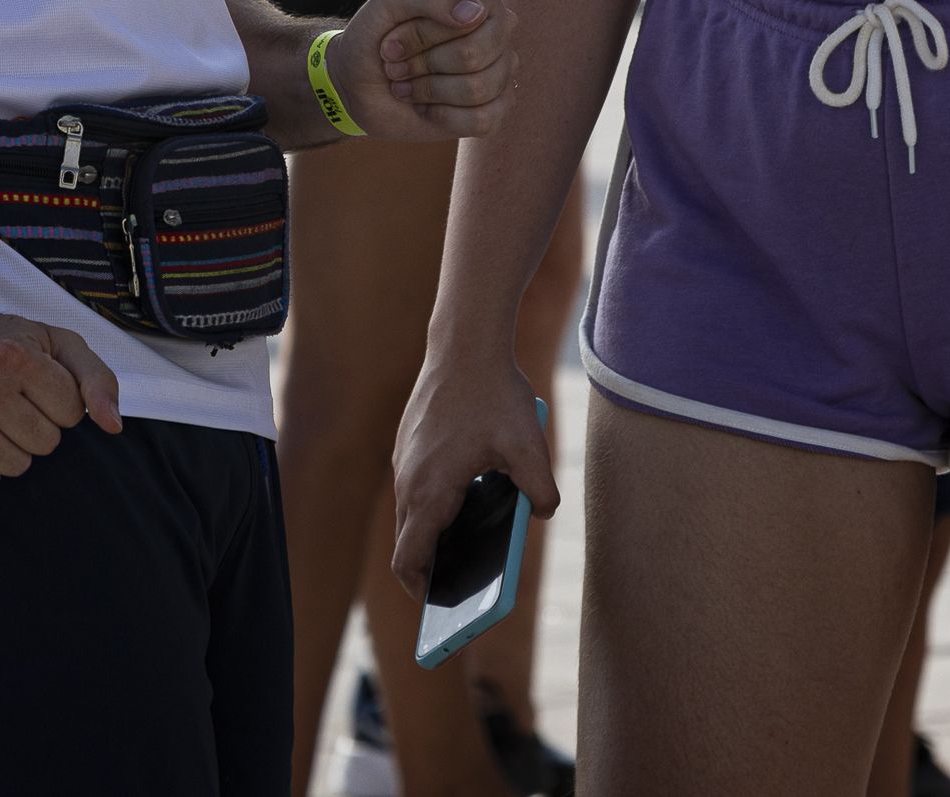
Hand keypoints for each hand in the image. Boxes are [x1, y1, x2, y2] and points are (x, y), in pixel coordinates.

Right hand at [0, 308, 123, 492]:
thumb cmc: (5, 344)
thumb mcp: (59, 344)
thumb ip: (97, 379)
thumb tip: (113, 425)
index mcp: (16, 357)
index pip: (71, 413)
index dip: (62, 402)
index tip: (40, 385)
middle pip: (44, 443)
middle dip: (40, 426)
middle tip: (16, 402)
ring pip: (15, 466)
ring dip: (15, 449)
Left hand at [324, 0, 510, 141]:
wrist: (357, 84)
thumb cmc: (374, 36)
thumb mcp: (389, 0)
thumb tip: (476, 13)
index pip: (469, 15)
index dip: (423, 33)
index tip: (392, 38)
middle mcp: (500, 27)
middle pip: (474, 54)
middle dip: (423, 65)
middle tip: (396, 66)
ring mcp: (502, 68)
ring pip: (479, 89)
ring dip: (429, 91)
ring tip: (407, 85)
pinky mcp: (497, 107)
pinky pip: (484, 119)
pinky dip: (443, 116)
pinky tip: (427, 106)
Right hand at [390, 346, 557, 599]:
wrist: (464, 342)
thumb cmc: (493, 394)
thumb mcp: (528, 445)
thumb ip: (540, 488)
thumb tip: (544, 514)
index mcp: (431, 491)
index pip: (409, 560)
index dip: (420, 590)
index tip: (437, 608)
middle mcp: (409, 480)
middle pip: (411, 540)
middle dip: (433, 565)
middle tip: (461, 587)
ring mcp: (406, 460)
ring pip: (415, 510)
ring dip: (435, 530)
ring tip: (469, 547)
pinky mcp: (410, 442)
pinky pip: (419, 484)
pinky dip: (436, 500)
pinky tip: (470, 496)